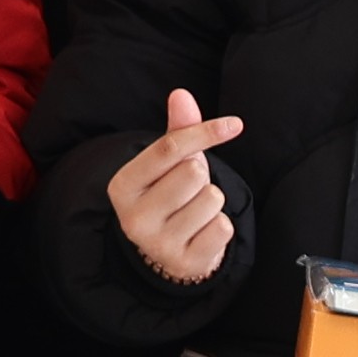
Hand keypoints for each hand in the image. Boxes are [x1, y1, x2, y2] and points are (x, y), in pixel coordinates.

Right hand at [106, 88, 244, 285]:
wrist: (169, 252)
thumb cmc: (170, 195)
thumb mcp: (170, 163)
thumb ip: (178, 130)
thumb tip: (181, 94)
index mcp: (122, 186)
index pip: (169, 148)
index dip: (205, 132)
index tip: (235, 124)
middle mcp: (133, 218)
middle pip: (193, 172)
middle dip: (201, 176)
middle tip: (188, 191)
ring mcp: (157, 244)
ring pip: (212, 199)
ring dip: (212, 202)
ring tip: (194, 213)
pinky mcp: (184, 262)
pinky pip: (223, 227)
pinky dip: (220, 226)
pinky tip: (202, 233)